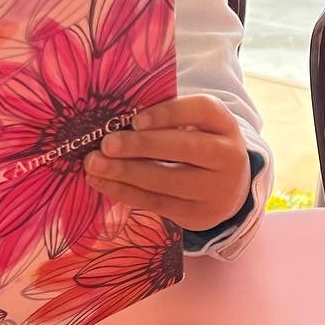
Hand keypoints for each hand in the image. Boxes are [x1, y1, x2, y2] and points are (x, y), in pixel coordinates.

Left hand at [84, 94, 251, 232]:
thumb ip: (166, 119)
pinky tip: (102, 182)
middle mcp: (228, 156)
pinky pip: (158, 203)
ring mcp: (216, 189)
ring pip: (168, 180)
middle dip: (142, 146)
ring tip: (94, 165)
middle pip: (185, 148)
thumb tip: (116, 119)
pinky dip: (126, 192)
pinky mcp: (198, 214)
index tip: (135, 120)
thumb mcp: (195, 126)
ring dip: (126, 173)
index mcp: (224, 124)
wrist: (229, 189)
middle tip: (106, 144)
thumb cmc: (199, 146)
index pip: (202, 110)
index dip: (168, 113)